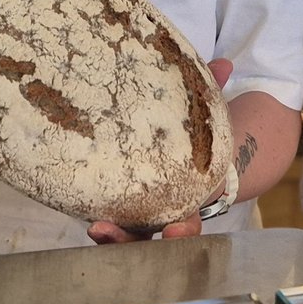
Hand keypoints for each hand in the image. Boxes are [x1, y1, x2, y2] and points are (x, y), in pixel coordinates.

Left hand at [88, 59, 232, 245]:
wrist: (187, 150)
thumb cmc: (198, 134)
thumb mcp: (206, 116)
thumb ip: (212, 91)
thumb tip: (225, 63)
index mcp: (189, 198)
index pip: (188, 223)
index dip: (184, 231)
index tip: (177, 230)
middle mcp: (161, 214)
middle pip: (146, 239)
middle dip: (128, 240)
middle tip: (107, 230)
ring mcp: (137, 214)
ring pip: (124, 236)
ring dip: (108, 236)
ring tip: (93, 226)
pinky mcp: (115, 204)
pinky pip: (107, 218)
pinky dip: (98, 220)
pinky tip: (77, 206)